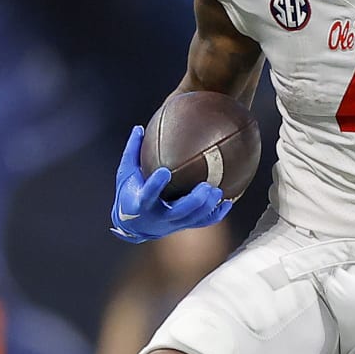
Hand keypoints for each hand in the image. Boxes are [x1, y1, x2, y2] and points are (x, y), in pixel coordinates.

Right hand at [109, 125, 232, 243]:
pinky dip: (216, 214)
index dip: (156, 185)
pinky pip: (202, 222)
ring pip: (193, 218)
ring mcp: (173, 223)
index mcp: (141, 203)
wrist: (133, 225)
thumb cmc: (129, 193)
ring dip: (207, 207)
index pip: (148, 194)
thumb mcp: (126, 174)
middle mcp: (159, 215)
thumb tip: (139, 128)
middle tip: (206, 186)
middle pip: (179, 211)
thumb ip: (133, 152)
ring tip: (217, 191)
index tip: (165, 171)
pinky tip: (228, 203)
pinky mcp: (183, 225)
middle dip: (194, 201)